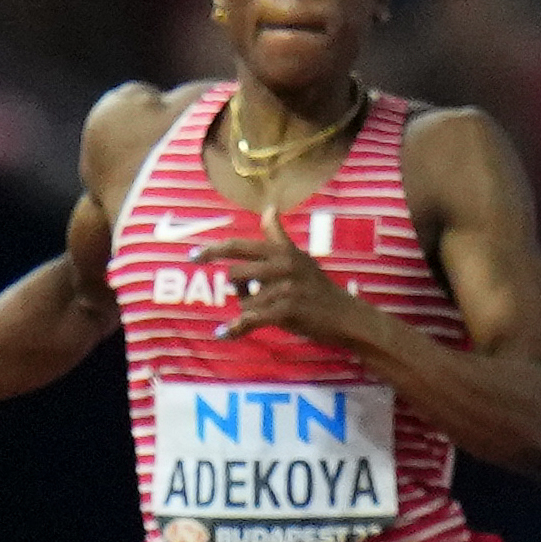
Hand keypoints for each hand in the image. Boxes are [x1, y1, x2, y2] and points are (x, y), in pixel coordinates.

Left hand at [200, 207, 372, 349]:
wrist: (347, 316)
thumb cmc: (319, 288)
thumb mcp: (300, 257)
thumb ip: (279, 235)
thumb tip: (269, 208)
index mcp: (282, 251)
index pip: (239, 246)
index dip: (213, 250)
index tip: (192, 256)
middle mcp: (283, 265)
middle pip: (236, 273)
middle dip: (238, 288)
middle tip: (251, 294)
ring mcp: (286, 287)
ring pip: (244, 299)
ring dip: (248, 310)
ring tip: (266, 313)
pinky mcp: (288, 309)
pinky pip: (253, 318)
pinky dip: (237, 327)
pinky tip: (223, 333)